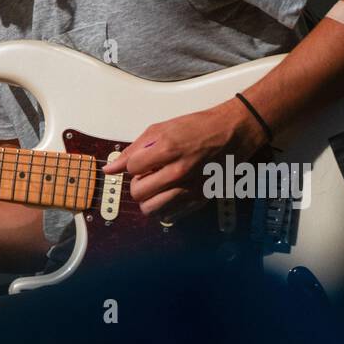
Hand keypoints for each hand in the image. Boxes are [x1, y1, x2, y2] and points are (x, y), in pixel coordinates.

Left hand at [101, 98, 269, 218]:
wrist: (232, 133)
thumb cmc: (198, 127)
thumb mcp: (161, 129)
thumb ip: (133, 149)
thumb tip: (110, 168)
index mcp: (167, 149)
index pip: (132, 169)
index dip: (133, 165)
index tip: (141, 161)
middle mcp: (178, 171)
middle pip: (138, 192)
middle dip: (137, 184)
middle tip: (146, 175)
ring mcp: (190, 187)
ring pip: (151, 209)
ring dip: (148, 199)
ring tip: (156, 186)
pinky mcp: (199, 199)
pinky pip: (170, 215)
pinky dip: (164, 207)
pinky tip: (169, 193)